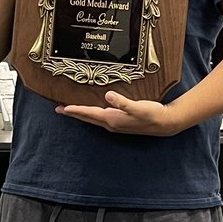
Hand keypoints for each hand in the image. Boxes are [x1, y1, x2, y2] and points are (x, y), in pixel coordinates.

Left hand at [55, 90, 180, 134]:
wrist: (164, 123)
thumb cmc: (151, 114)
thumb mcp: (138, 106)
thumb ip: (122, 102)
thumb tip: (107, 96)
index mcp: (112, 119)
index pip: (89, 114)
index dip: (75, 110)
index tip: (62, 108)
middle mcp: (111, 124)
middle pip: (87, 118)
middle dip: (73, 113)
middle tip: (58, 109)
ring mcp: (115, 125)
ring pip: (93, 119)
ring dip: (81, 114)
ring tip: (70, 109)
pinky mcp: (120, 122)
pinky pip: (100, 118)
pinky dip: (91, 114)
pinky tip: (92, 111)